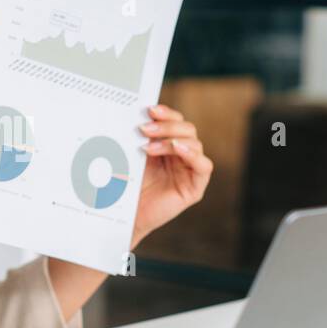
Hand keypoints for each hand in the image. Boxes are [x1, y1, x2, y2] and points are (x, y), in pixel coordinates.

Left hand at [131, 103, 212, 245]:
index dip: (166, 113)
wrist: (122, 218)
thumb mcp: (130, 156)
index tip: (149, 109)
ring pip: (194, 143)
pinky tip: (177, 148)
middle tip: (144, 129)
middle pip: (187, 128)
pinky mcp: (194, 188)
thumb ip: (138, 137)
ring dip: (172, 139)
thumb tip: (137, 114)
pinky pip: (204, 166)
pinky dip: (192, 154)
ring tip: (149, 146)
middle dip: (167, 125)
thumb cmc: (124, 188)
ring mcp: (189, 171)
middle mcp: (180, 156)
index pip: (174, 121)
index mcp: (166, 145)